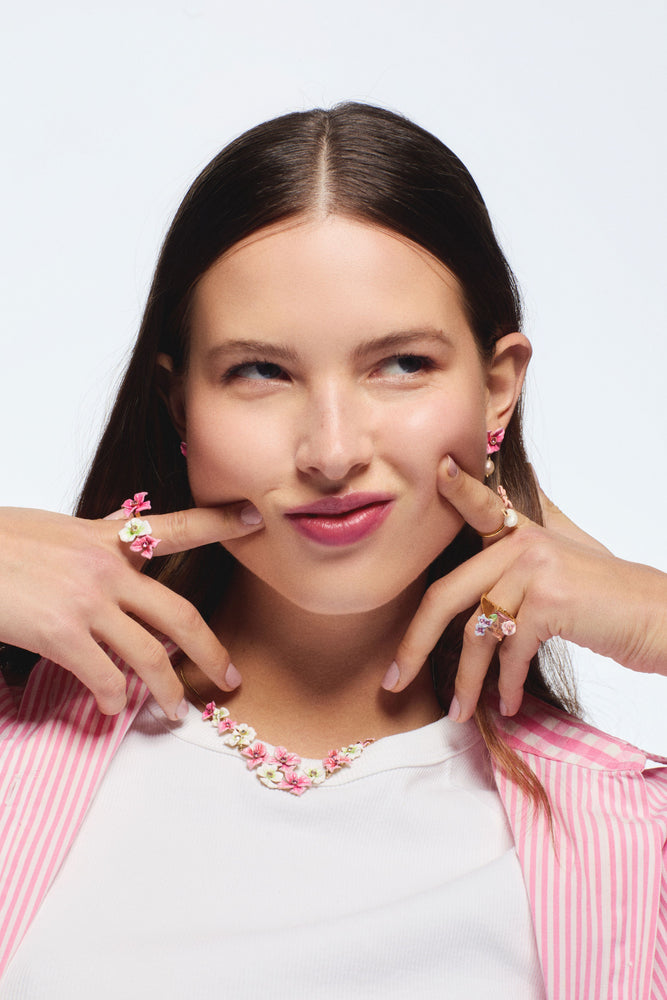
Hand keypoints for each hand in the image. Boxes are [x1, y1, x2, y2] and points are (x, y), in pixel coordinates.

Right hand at [0, 503, 262, 719]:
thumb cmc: (1, 542)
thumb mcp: (57, 529)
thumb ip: (98, 539)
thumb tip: (125, 532)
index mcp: (107, 538)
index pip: (176, 526)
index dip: (220, 521)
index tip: (256, 517)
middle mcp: (107, 568)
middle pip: (178, 614)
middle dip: (210, 650)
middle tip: (230, 677)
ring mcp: (87, 601)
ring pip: (148, 655)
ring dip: (167, 690)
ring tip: (176, 710)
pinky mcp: (61, 633)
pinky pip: (102, 676)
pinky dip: (110, 699)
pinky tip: (109, 708)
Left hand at [386, 457, 666, 721]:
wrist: (660, 618)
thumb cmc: (607, 601)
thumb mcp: (564, 563)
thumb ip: (525, 552)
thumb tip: (488, 543)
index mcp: (522, 532)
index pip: (481, 504)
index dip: (457, 488)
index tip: (435, 469)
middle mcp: (524, 543)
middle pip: (448, 594)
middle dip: (415, 644)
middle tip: (393, 679)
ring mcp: (536, 568)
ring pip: (477, 632)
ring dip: (465, 680)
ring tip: (459, 711)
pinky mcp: (551, 600)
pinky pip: (510, 650)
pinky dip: (504, 685)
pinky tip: (504, 706)